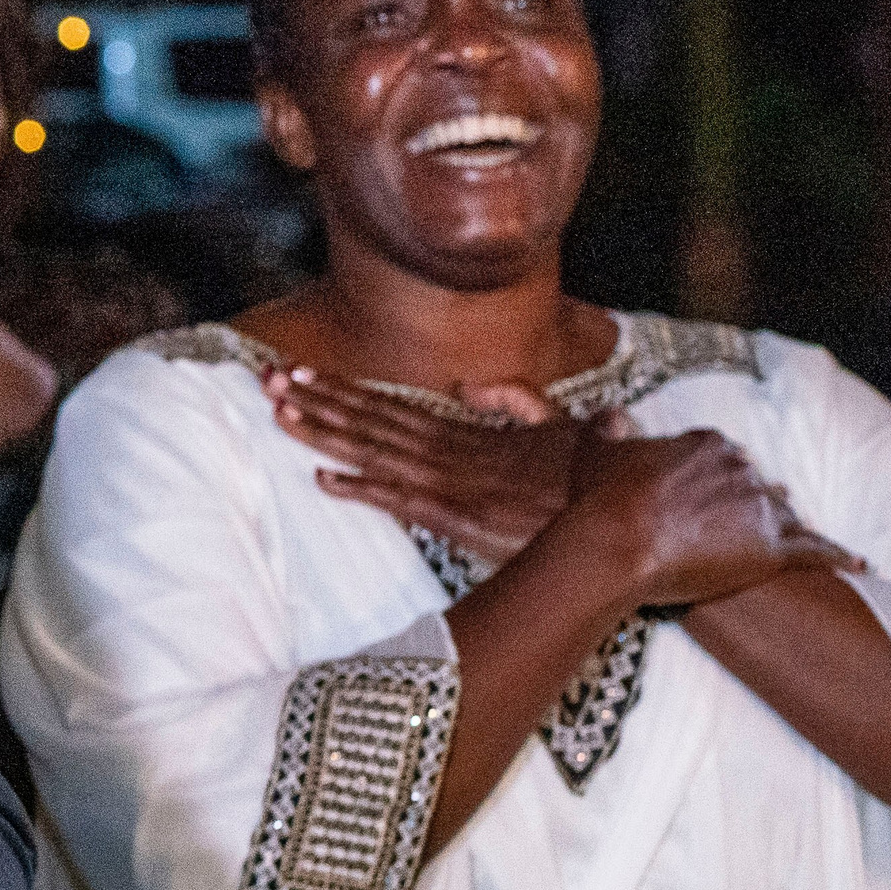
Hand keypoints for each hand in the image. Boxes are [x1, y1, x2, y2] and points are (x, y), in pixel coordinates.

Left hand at [264, 364, 583, 562]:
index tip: (300, 374)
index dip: (342, 391)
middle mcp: (451, 449)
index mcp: (465, 432)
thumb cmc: (590, 474)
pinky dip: (361, 487)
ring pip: (375, 449)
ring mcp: (452, 480)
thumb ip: (511, 399)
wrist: (625, 507)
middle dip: (316, 399)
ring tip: (279, 411)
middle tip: (265, 378)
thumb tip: (466, 385)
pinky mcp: (460, 515)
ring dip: (325, 431)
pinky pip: (401, 499)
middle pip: (371, 419)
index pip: (390, 407)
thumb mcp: (552, 425)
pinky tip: (324, 478)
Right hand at [563, 424, 859, 609]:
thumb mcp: (596, 450)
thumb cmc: (601, 499)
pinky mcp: (771, 548)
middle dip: (750, 499)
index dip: (713, 475)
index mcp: (707, 444)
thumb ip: (607, 426)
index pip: (723, 455)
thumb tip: (613, 414)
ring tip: (791, 537)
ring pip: (785, 514)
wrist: (615, 542)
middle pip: (758, 483)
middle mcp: (742, 469)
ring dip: (786, 524)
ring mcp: (760, 508)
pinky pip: (816, 551)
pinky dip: (839, 556)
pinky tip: (858, 565)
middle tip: (739, 520)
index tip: (703, 490)